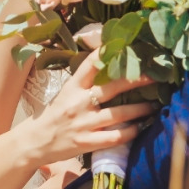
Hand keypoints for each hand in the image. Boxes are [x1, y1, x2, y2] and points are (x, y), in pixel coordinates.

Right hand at [30, 49, 154, 168]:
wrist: (33, 143)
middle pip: (113, 87)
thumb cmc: (52, 116)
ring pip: (120, 113)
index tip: (128, 45)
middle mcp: (79, 102)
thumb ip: (84, 82)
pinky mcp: (87, 143)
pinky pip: (115, 136)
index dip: (109, 52)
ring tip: (154, 105)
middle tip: (154, 76)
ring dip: (141, 109)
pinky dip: (131, 131)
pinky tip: (140, 127)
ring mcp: (84, 123)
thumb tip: (108, 65)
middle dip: (136, 80)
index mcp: (72, 87)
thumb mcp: (64, 93)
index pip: (91, 63)